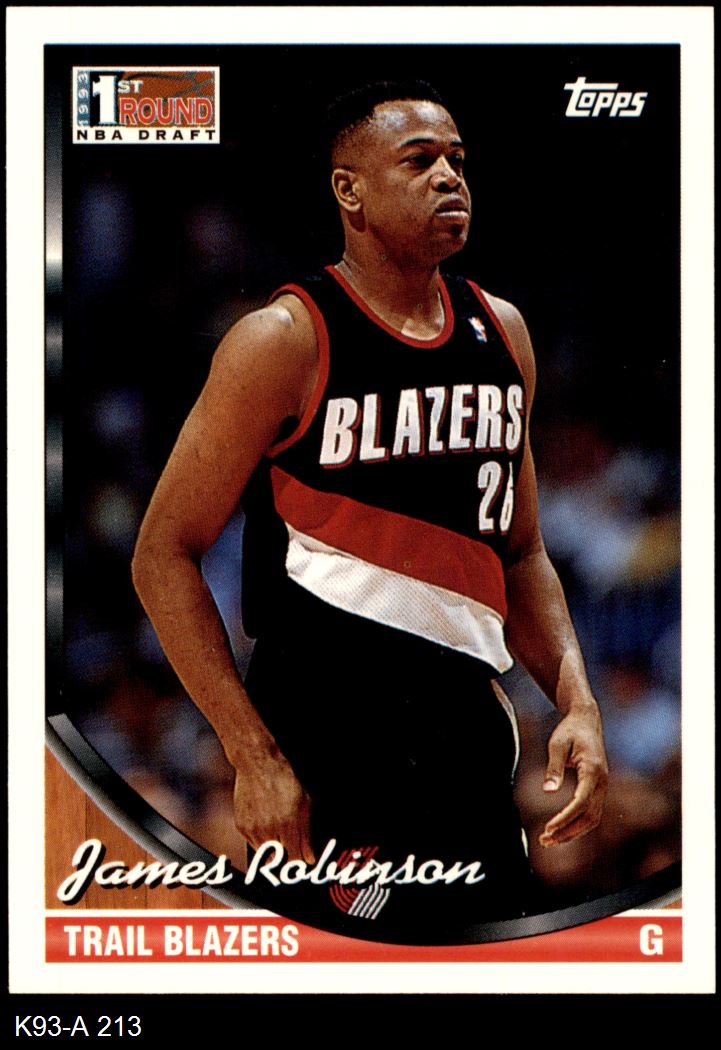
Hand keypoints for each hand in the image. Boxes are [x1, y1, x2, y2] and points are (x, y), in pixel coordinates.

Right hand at [232, 744, 315, 863]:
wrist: (258, 764)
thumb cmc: (284, 780)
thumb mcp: (304, 803)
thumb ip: (306, 834)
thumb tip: (310, 858)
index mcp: (288, 824)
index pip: (295, 859)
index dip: (301, 861)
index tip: (304, 860)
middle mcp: (270, 830)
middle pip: (280, 861)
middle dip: (288, 857)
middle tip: (292, 847)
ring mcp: (253, 829)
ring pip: (265, 855)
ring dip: (274, 850)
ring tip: (279, 832)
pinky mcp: (242, 827)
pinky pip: (253, 845)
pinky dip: (261, 840)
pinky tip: (266, 824)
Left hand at [539, 702, 607, 846]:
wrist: (586, 720)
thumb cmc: (569, 730)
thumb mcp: (557, 744)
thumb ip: (553, 768)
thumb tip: (548, 792)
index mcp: (592, 770)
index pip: (581, 802)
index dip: (565, 818)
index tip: (548, 828)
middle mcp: (602, 781)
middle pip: (589, 816)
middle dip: (568, 831)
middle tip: (544, 840)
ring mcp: (602, 786)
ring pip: (592, 818)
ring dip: (572, 831)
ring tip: (549, 840)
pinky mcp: (598, 788)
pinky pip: (591, 812)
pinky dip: (577, 824)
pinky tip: (560, 829)